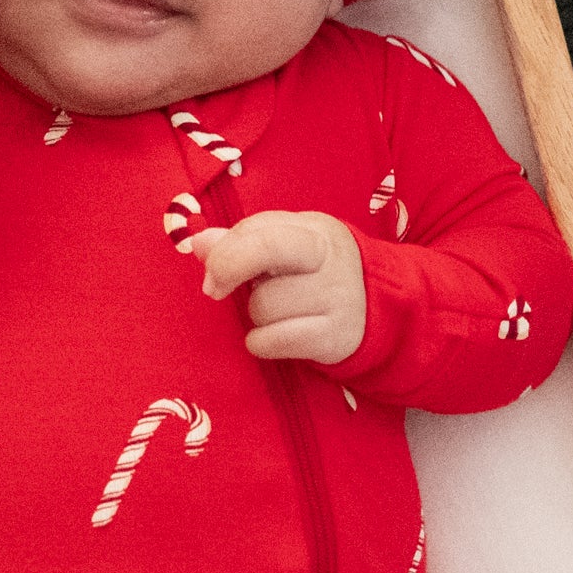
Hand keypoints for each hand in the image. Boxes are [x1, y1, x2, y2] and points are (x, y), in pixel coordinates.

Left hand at [185, 210, 367, 366]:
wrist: (372, 309)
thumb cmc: (312, 272)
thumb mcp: (285, 245)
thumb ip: (240, 241)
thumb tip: (199, 242)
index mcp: (314, 230)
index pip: (260, 229)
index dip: (224, 250)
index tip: (210, 273)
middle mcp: (330, 258)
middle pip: (263, 253)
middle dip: (230, 270)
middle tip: (217, 289)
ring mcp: (337, 298)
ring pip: (263, 306)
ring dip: (255, 314)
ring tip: (277, 311)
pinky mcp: (335, 337)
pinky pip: (274, 341)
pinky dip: (262, 342)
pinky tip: (275, 335)